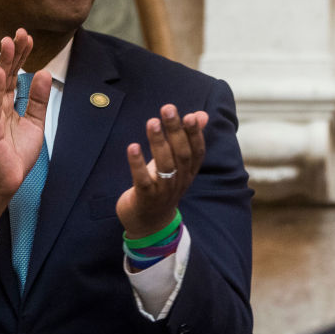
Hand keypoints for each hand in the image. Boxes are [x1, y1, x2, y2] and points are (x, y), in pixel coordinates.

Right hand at [0, 28, 51, 226]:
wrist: (4, 181)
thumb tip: (43, 73)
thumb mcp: (34, 123)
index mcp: (6, 102)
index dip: (20, 55)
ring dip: (2, 64)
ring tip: (7, 45)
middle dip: (12, 52)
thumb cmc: (15, 153)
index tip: (27, 36)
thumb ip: (37, 99)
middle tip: (19, 32)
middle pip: (4, 73)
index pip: (13, 73)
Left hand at [116, 104, 207, 237]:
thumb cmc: (162, 186)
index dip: (195, 134)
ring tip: (152, 121)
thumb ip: (187, 138)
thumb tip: (201, 114)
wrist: (149, 224)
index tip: (191, 116)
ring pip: (164, 165)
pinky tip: (133, 147)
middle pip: (181, 155)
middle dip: (176, 131)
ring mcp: (163, 191)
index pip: (197, 151)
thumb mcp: (176, 163)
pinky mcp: (145, 198)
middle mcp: (179, 181)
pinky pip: (142, 180)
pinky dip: (138, 163)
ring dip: (158, 142)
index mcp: (188, 172)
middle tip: (168, 109)